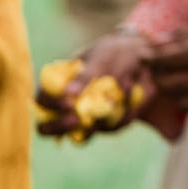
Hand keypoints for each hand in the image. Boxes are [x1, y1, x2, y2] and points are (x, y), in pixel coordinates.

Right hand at [35, 29, 158, 137]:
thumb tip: (68, 93)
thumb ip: (85, 76)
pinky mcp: (107, 123)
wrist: (145, 60)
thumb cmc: (115, 54)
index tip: (68, 104)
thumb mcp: (101, 59)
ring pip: (82, 134)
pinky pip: (111, 128)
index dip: (51, 106)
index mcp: (60, 84)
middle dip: (60, 127)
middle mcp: (68, 104)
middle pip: (48, 128)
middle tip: (76, 120)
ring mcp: (87, 116)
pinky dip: (123, 114)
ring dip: (100, 119)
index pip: (42, 101)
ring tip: (121, 92)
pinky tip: (131, 92)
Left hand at [147, 10, 187, 121]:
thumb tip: (158, 43)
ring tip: (185, 81)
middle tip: (161, 70)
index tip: (146, 56)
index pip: (161, 62)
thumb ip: (187, 34)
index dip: (149, 59)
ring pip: (184, 104)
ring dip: (179, 93)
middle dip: (160, 77)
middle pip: (168, 86)